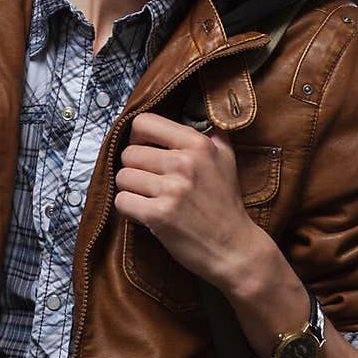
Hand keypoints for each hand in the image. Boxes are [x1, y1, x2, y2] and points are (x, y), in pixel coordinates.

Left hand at [114, 112, 262, 289]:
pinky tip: (145, 214)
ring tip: (149, 200)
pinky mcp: (159, 215)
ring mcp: (172, 189)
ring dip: (131, 191)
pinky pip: (122, 201)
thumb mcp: (227, 159)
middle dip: (134, 170)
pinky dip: (129, 210)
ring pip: (122, 177)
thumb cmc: (226, 205)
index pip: (144, 123)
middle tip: (149, 184)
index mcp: (198, 144)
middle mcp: (185, 163)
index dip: (137, 138)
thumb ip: (211, 133)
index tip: (145, 152)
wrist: (235, 248)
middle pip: (128, 153)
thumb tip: (196, 109)